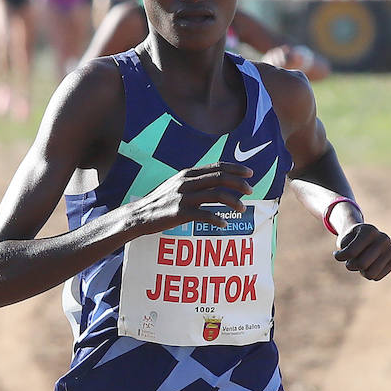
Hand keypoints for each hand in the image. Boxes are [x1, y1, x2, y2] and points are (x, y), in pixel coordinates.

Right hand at [127, 163, 252, 234]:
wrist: (139, 215)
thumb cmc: (160, 202)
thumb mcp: (176, 185)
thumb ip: (193, 181)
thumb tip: (213, 180)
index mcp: (188, 173)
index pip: (217, 166)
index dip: (236, 168)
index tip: (250, 173)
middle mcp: (187, 182)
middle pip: (220, 178)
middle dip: (239, 183)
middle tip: (251, 190)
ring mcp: (184, 197)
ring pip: (216, 195)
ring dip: (233, 201)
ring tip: (243, 209)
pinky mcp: (180, 213)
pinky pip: (205, 215)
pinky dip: (217, 219)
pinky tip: (224, 224)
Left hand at [333, 222, 390, 280]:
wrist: (365, 235)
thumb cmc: (351, 240)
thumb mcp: (343, 242)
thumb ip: (346, 252)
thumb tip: (362, 266)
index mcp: (369, 231)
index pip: (351, 252)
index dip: (340, 256)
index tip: (337, 254)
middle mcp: (383, 238)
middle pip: (361, 264)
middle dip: (351, 265)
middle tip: (350, 261)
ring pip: (370, 274)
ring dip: (361, 271)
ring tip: (360, 262)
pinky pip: (377, 277)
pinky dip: (369, 274)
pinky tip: (369, 265)